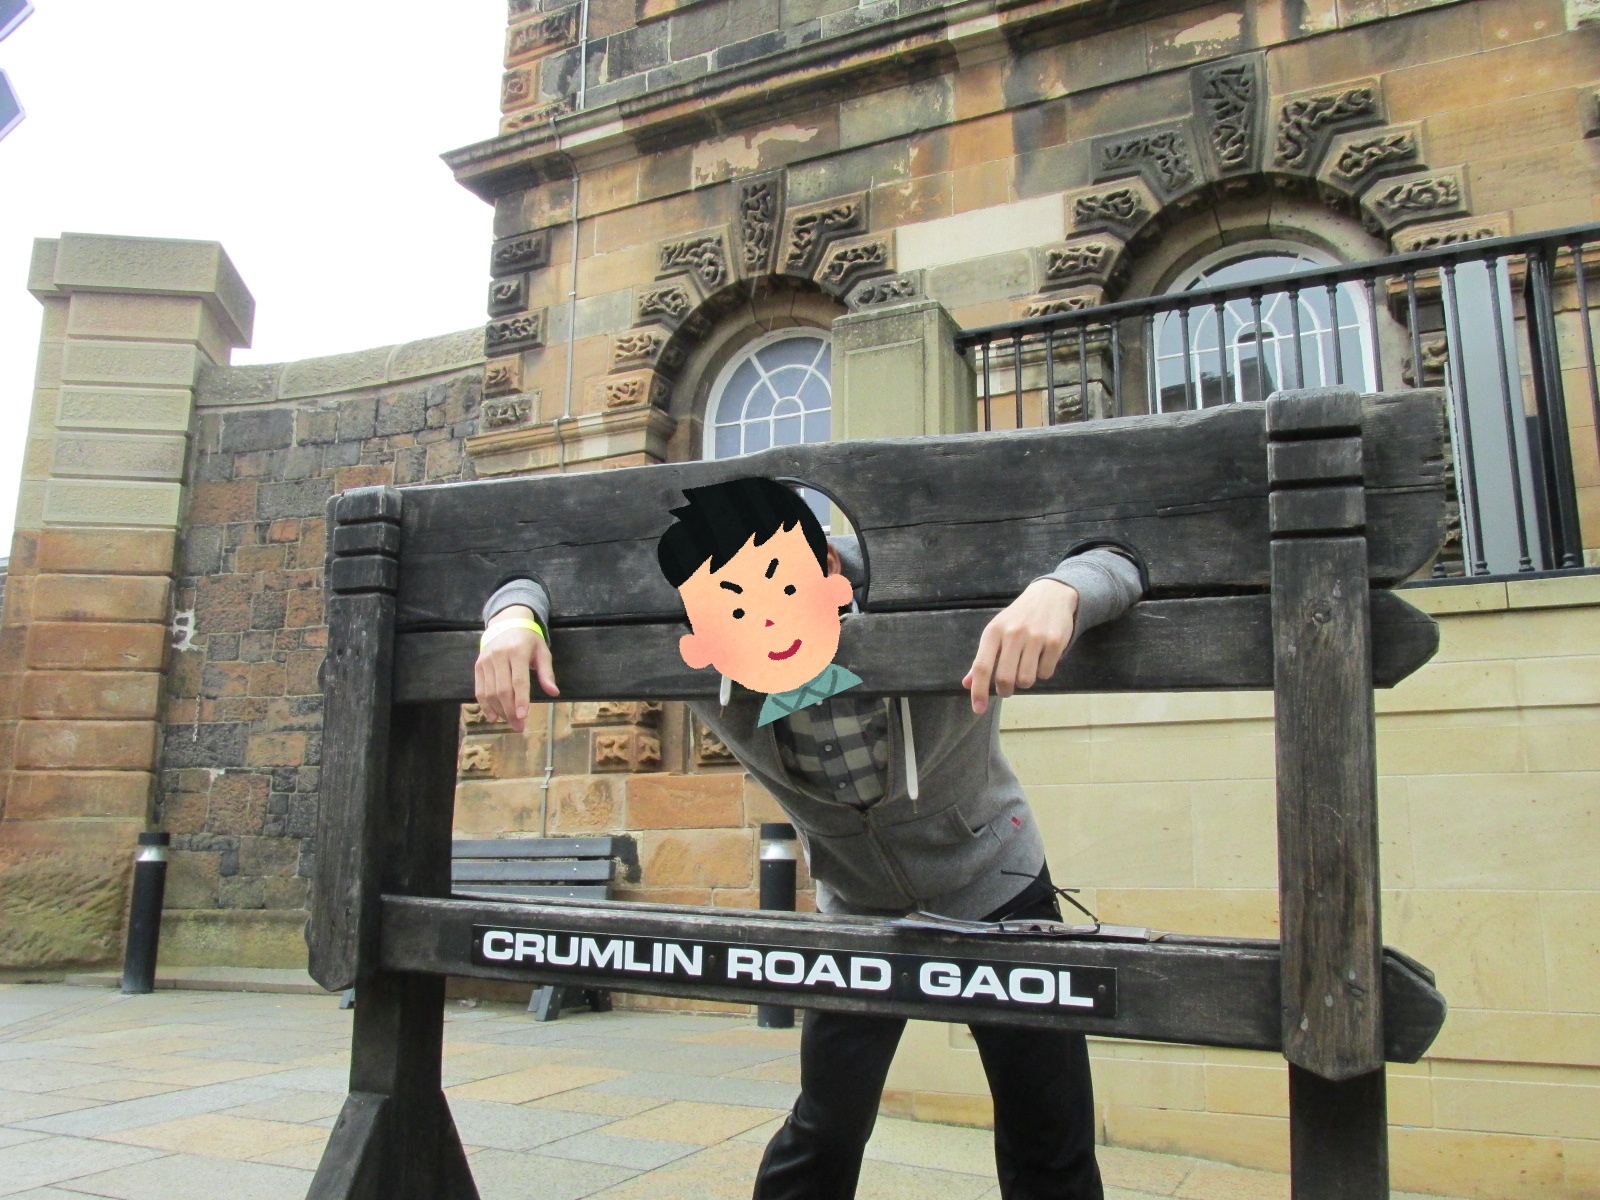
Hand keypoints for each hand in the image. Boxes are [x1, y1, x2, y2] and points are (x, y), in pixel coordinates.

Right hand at [474, 605, 558, 731]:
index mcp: (517, 651)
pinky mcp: (478, 666)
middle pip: (503, 689)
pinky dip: (485, 705)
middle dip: (510, 711)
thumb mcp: (542, 651)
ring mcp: (486, 661)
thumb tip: (553, 692)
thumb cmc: (528, 640)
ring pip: (490, 692)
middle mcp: (499, 656)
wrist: (506, 623)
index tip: (524, 716)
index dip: (521, 700)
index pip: (518, 680)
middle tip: (519, 726)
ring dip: (499, 711)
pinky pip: (479, 689)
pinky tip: (493, 716)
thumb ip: (546, 672)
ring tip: (510, 723)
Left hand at [962, 579, 1078, 713]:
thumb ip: (982, 659)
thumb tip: (967, 684)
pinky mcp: (1055, 641)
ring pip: (1027, 679)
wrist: (1050, 594)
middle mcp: (1013, 634)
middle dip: (1005, 690)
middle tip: (1007, 688)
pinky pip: (1046, 673)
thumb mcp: (996, 632)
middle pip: (1005, 678)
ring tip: (1026, 667)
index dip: (978, 691)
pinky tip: (1042, 658)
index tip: (978, 709)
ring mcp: (1035, 637)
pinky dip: (1043, 672)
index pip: (982, 667)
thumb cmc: (1018, 617)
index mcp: (993, 632)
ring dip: (1025, 681)